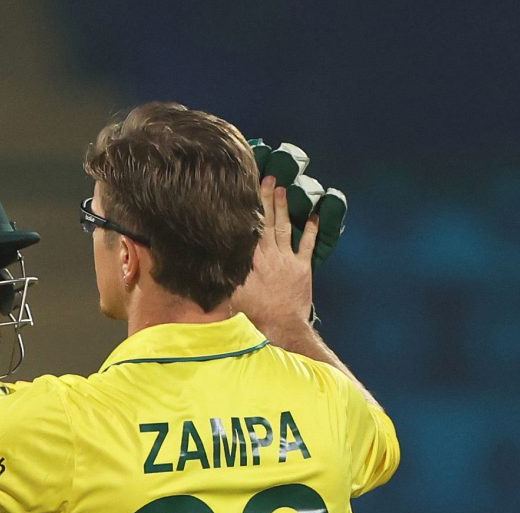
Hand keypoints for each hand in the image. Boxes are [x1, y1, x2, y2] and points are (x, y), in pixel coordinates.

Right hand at [229, 175, 316, 341]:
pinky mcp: (303, 268)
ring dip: (284, 207)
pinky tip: (314, 216)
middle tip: (267, 177)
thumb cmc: (254, 314)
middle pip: (267, 221)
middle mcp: (270, 255)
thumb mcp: (231, 294)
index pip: (249, 228)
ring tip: (283, 188)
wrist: (282, 327)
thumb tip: (206, 261)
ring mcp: (288, 260)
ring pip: (285, 227)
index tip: (246, 189)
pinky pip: (308, 245)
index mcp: (251, 260)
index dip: (248, 207)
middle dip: (266, 198)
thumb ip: (222, 275)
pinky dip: (312, 230)